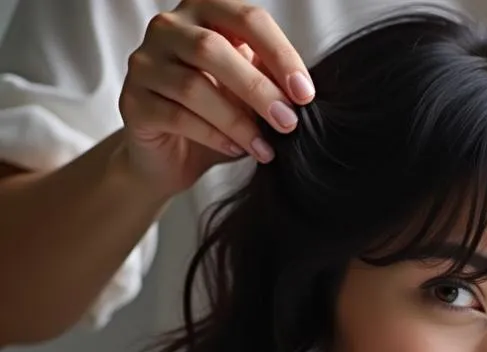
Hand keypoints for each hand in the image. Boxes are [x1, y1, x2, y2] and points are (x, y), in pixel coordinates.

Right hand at [118, 0, 314, 196]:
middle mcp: (168, 27)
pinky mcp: (132, 101)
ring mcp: (145, 62)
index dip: (280, 55)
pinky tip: (237, 149)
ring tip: (265, 148)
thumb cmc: (217, 116)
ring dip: (237, 120)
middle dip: (258, 89)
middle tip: (288, 122)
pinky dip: (212, 136)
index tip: (306, 95)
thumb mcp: (250, 93)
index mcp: (204, 12)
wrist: (171, 155)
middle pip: (213, 49)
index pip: (246, 18)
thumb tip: (302, 92)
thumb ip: (270, 80)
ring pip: (193, 86)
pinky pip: (176, 116)